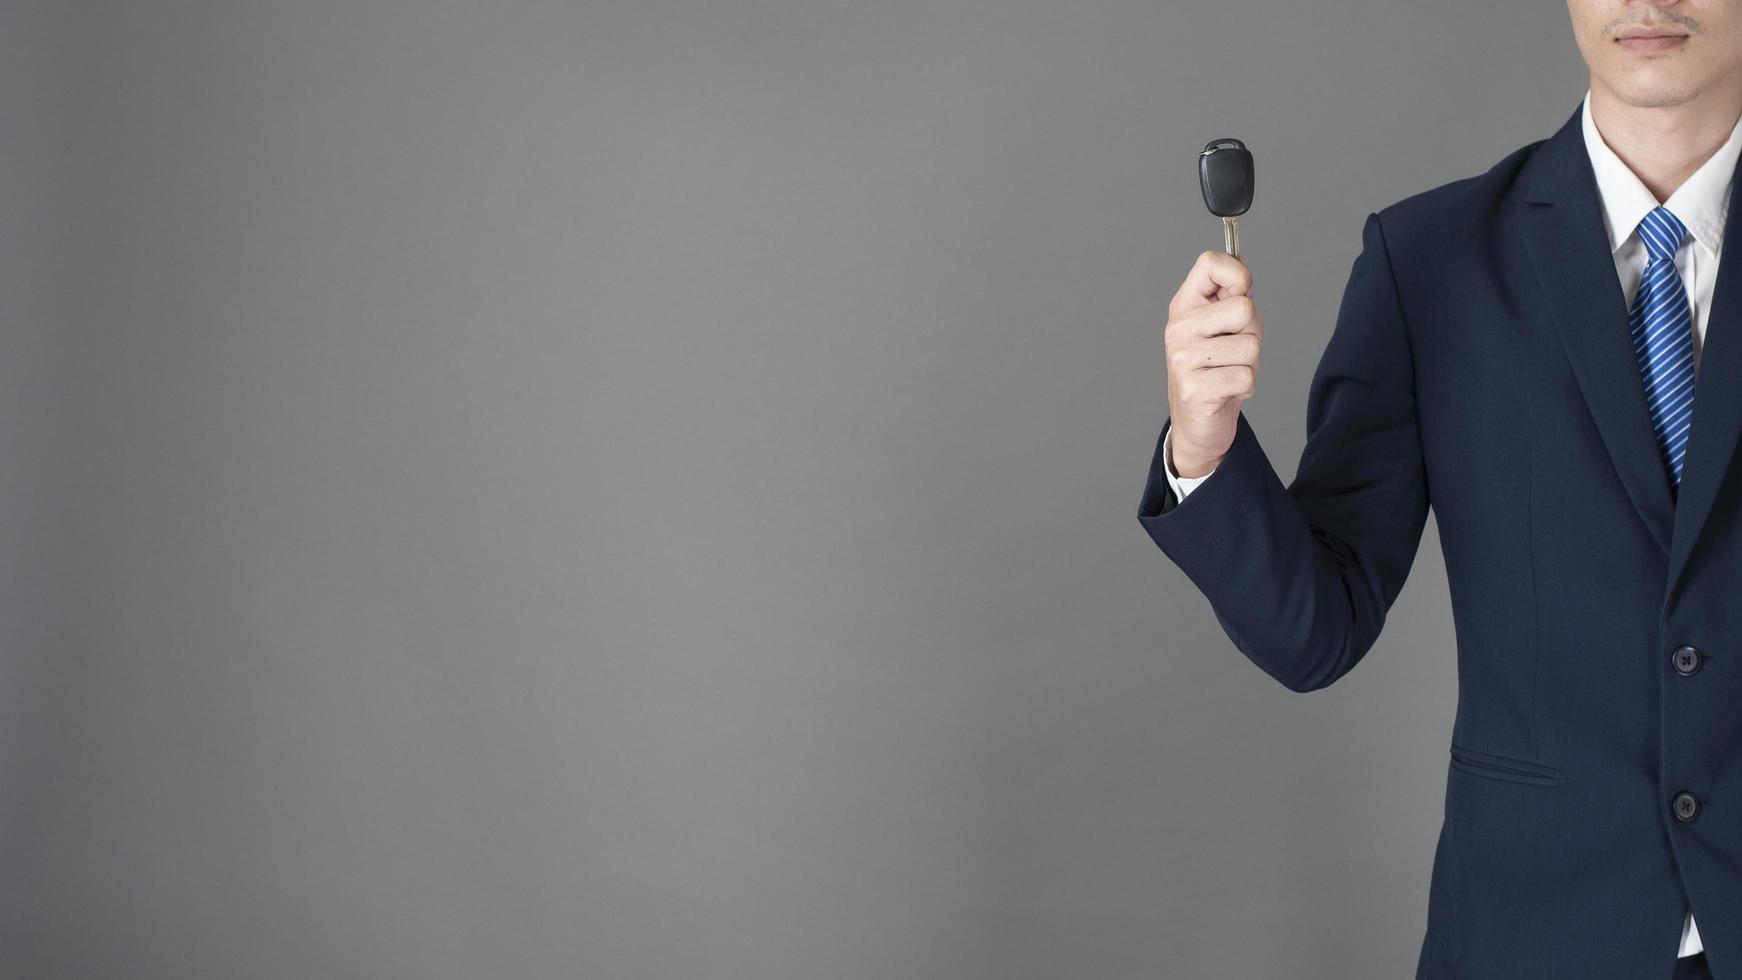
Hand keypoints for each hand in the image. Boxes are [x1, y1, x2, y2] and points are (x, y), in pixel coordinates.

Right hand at [1164, 249, 1260, 476]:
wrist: (1198, 422)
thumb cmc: (1215, 370)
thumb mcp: (1221, 326)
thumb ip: (1230, 295)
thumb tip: (1239, 259)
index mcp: (1184, 305)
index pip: (1211, 263)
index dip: (1238, 274)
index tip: (1240, 292)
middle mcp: (1178, 328)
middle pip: (1244, 308)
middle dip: (1252, 332)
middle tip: (1234, 350)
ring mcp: (1183, 358)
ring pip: (1250, 346)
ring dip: (1250, 364)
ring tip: (1229, 371)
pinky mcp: (1194, 388)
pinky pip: (1246, 376)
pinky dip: (1246, 387)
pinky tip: (1227, 390)